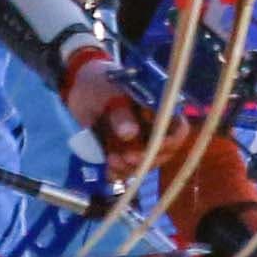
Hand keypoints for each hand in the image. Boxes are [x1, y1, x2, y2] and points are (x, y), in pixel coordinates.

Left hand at [61, 61, 158, 180]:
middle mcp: (153, 127)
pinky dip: (119, 173)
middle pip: (163, 152)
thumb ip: (120, 113)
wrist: (79, 89)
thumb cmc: (101, 83)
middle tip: (125, 158)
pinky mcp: (123, 152)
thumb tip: (130, 134)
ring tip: (111, 162)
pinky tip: (107, 172)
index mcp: (158, 108)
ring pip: (146, 164)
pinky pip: (127, 169)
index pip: (177, 128)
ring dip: (131, 169)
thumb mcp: (109, 94)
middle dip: (146, 160)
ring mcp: (139, 141)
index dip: (170, 141)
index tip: (152, 148)